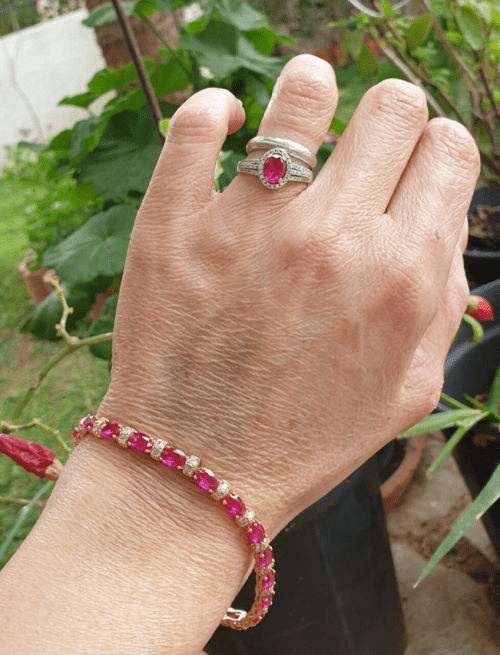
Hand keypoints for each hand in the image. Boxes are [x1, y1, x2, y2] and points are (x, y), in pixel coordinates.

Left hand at [98, 54, 478, 535]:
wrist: (199, 472)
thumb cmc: (306, 437)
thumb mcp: (409, 389)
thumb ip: (441, 298)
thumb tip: (438, 221)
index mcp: (401, 276)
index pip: (448, 150)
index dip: (434, 151)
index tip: (410, 168)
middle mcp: (333, 240)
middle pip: (392, 108)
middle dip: (389, 119)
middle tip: (362, 151)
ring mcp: (249, 226)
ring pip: (305, 92)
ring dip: (313, 90)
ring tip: (302, 117)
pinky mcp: (174, 226)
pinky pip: (195, 123)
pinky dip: (214, 111)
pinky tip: (226, 123)